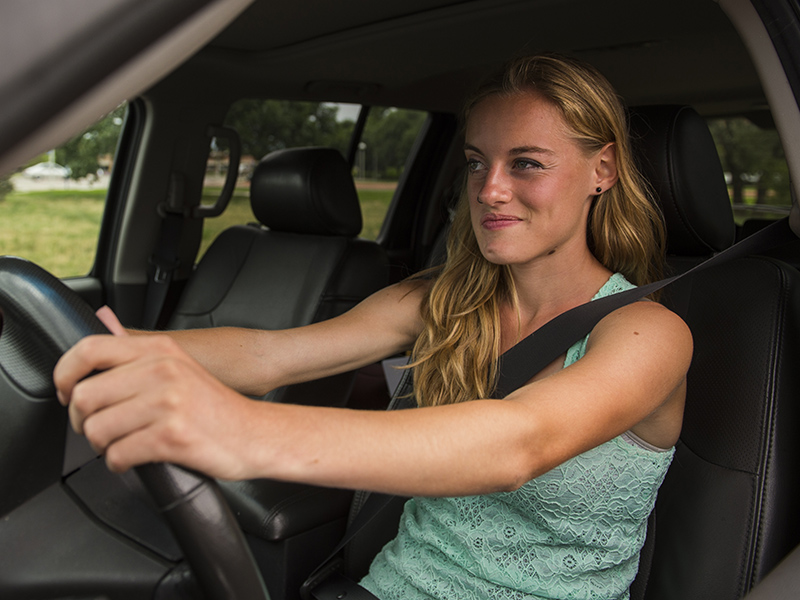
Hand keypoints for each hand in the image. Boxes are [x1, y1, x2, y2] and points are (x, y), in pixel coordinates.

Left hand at [54, 307, 262, 478]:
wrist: (256, 433)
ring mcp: (167, 403)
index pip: (88, 350)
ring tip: (122, 444)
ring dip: (102, 445)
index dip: (64, 374)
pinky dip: (119, 463)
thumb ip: (139, 353)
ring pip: (96, 430)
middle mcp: (162, 371)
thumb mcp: (180, 366)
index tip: (66, 392)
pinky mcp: (171, 436)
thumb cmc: (216, 407)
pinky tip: (135, 458)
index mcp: (160, 351)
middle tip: (99, 429)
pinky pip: (117, 455)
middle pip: (84, 396)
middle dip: (83, 421)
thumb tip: (100, 329)